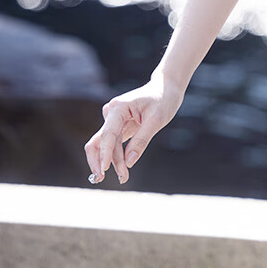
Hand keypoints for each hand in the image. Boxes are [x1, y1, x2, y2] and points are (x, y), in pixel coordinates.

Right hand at [84, 70, 184, 184]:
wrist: (166, 88)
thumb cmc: (163, 100)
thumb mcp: (156, 120)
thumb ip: (142, 140)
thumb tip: (129, 162)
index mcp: (118, 108)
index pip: (108, 134)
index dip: (105, 153)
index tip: (103, 170)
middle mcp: (111, 112)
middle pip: (100, 141)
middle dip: (104, 161)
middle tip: (108, 179)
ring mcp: (113, 119)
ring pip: (107, 145)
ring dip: (113, 161)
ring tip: (123, 178)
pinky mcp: (118, 125)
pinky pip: (113, 143)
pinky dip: (116, 156)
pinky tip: (121, 169)